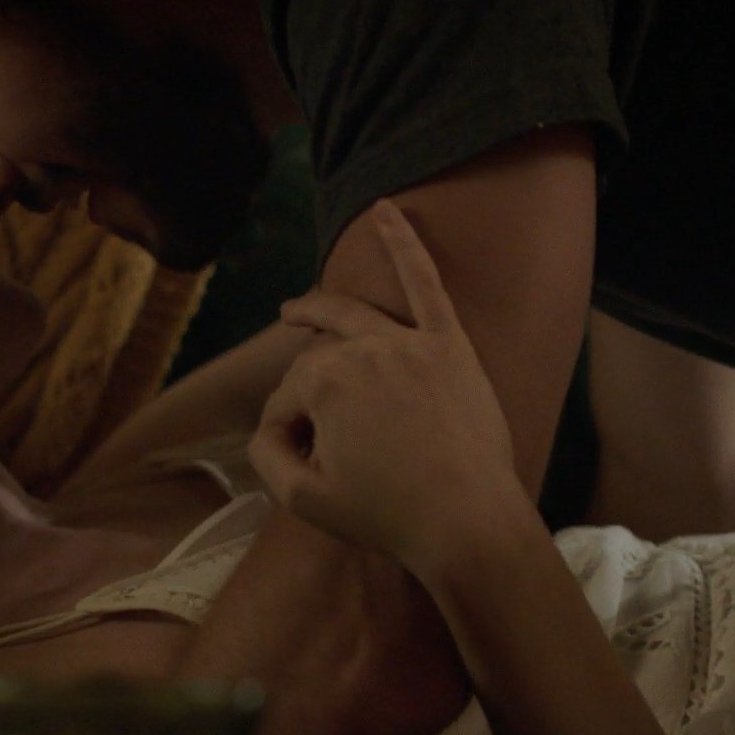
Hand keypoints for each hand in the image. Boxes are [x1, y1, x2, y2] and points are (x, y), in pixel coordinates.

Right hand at [249, 200, 529, 571]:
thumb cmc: (387, 515)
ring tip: (294, 312)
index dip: (285, 434)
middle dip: (305, 399)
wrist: (467, 522)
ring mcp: (410, 342)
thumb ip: (266, 457)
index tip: (299, 466)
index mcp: (323, 382)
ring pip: (353, 316)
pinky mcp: (450, 345)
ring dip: (318, 308)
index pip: (286, 398)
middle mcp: (364, 349)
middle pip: (316, 361)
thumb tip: (266, 429)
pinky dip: (405, 244)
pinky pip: (425, 283)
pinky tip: (386, 211)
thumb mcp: (303, 500)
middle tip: (312, 439)